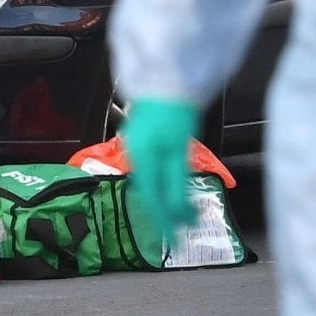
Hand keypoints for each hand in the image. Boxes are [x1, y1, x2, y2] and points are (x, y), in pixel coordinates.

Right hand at [120, 96, 199, 242]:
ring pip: (149, 182)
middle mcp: (134, 155)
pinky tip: (168, 187)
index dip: (165, 220)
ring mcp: (135, 146)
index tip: (176, 238)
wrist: (167, 77)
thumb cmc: (176, 109)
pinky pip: (148, 170)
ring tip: (180, 212)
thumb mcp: (179, 149)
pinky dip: (159, 183)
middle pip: (149, 192)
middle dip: (166, 213)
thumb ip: (176, 179)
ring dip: (164, 199)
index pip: (154, 198)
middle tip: (181, 230)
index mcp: (142, 158)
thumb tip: (176, 207)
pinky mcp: (140, 139)